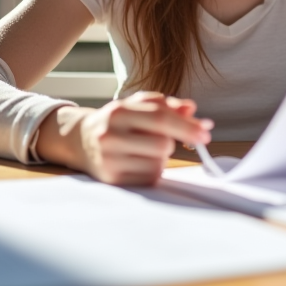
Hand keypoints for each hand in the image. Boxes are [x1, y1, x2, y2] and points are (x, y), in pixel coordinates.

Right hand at [73, 92, 212, 185]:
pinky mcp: (112, 179)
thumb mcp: (137, 105)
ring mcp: (109, 159)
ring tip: (143, 150)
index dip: (187, 126)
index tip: (206, 133)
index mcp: (119, 111)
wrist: (80, 140)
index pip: (160, 118)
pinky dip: (151, 171)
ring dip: (160, 157)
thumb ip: (166, 105)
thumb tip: (192, 109)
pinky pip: (149, 178)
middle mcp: (111, 134)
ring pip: (158, 163)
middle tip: (160, 139)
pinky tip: (137, 162)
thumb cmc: (117, 121)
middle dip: (170, 142)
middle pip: (162, 144)